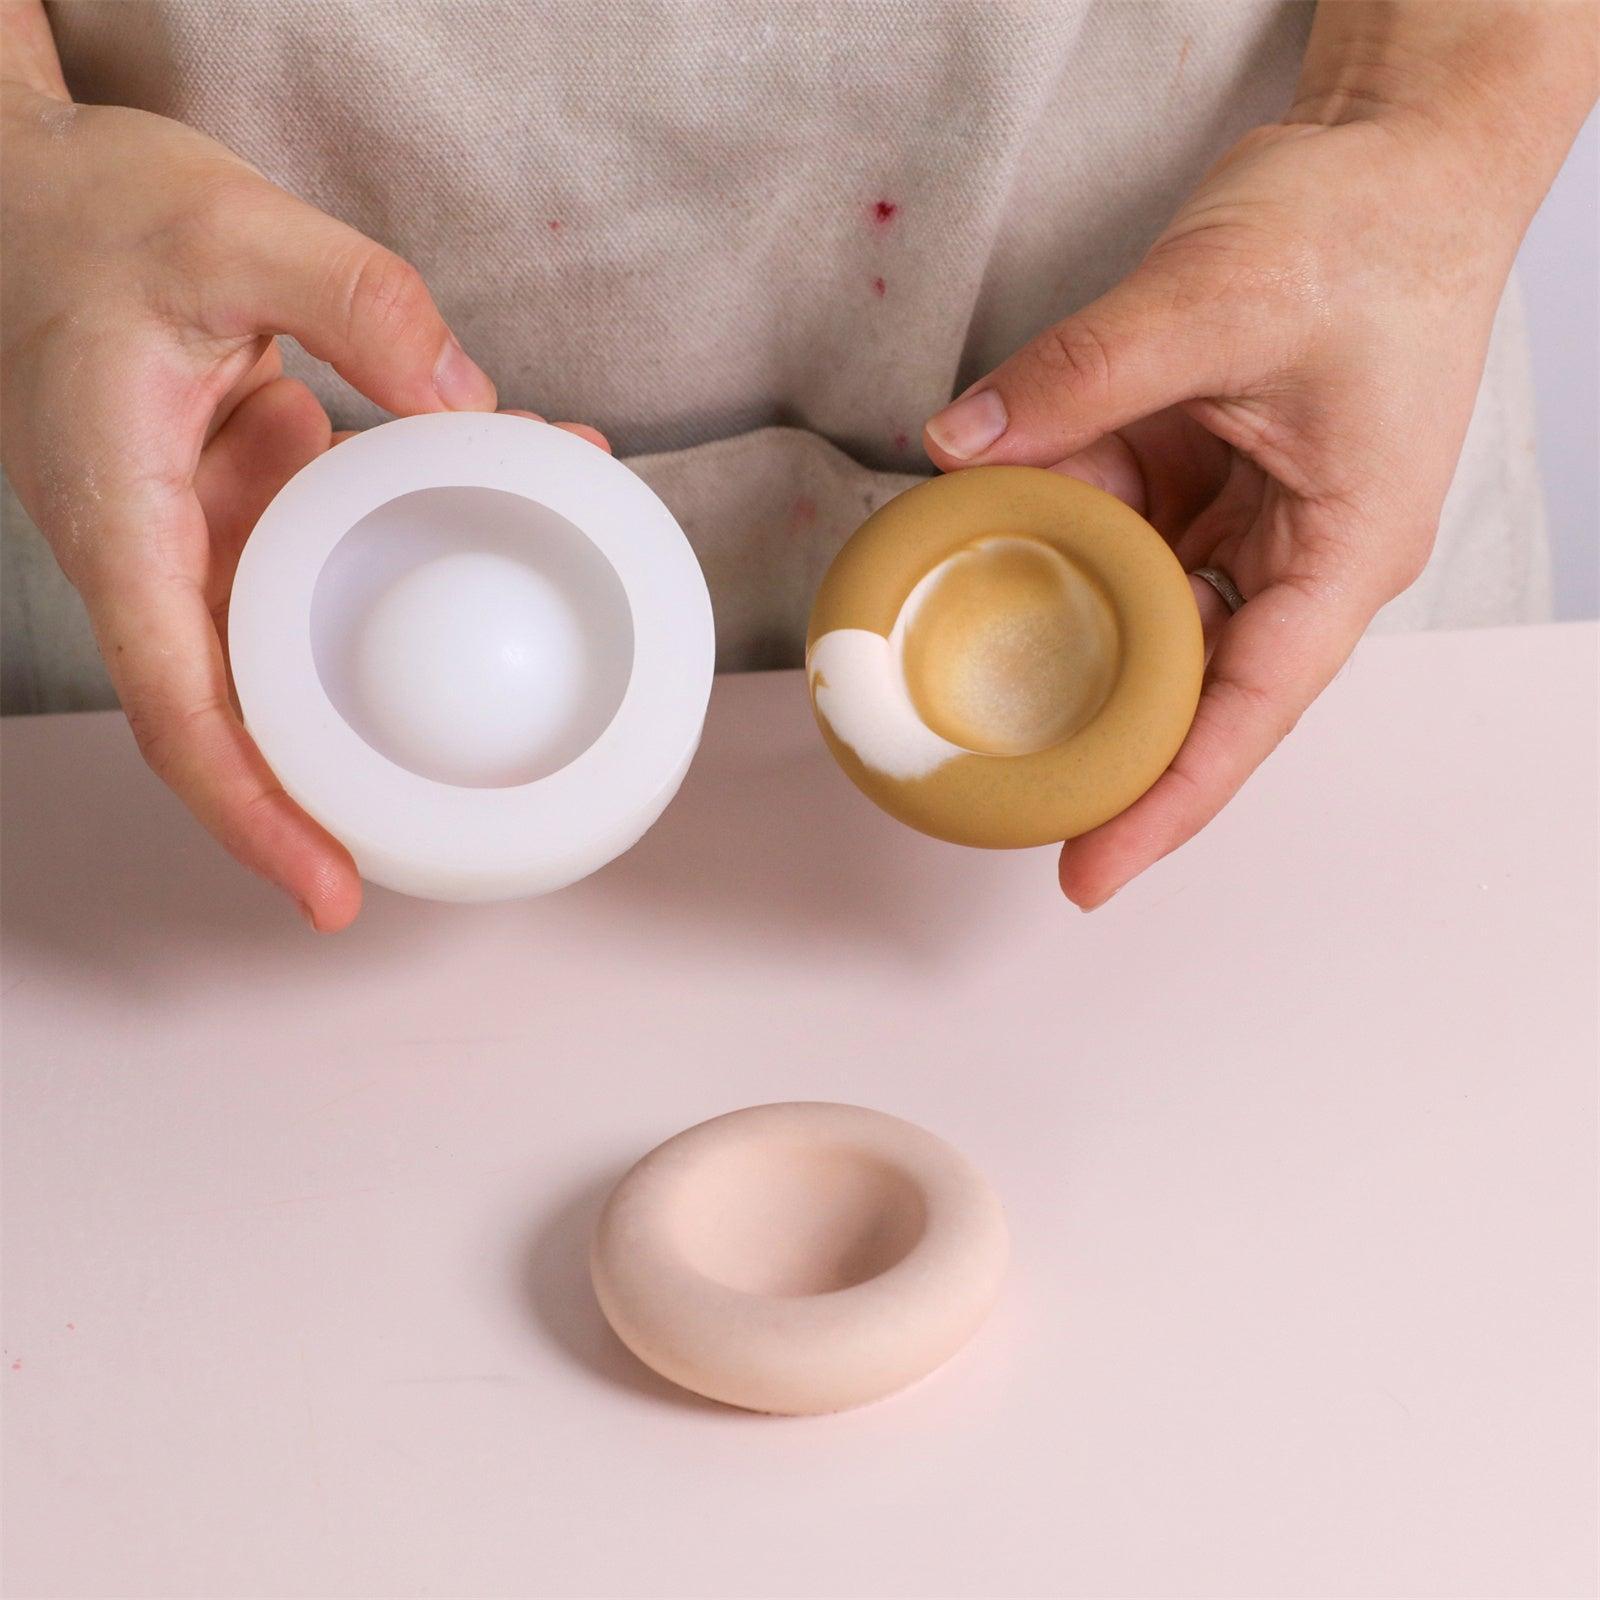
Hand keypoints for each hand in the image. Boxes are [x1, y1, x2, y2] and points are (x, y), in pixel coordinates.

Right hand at [0, 80, 603, 929]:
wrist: (23, 189)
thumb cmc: (85, 216)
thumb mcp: (228, 227)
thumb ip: (357, 304)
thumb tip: (474, 408)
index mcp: (120, 520)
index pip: (181, 710)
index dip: (254, 812)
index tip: (328, 890)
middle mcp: (157, 550)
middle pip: (245, 716)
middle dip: (339, 789)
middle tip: (452, 835)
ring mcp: (203, 533)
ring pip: (300, 644)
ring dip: (405, 658)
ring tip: (526, 654)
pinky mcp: (245, 499)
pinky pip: (329, 561)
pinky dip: (411, 550)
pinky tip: (506, 502)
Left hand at [924, 10, 1593, 906]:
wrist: (1399, 157)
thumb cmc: (1368, 231)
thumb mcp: (1216, 298)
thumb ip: (1081, 375)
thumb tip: (961, 446)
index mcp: (1343, 549)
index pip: (1247, 711)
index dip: (1167, 802)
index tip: (1090, 869)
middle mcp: (1300, 557)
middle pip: (1194, 691)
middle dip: (1103, 747)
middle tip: (1000, 797)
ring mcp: (1252, 522)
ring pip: (1148, 615)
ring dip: (1066, 631)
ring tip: (972, 681)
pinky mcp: (1209, 480)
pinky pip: (1126, 536)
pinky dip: (1062, 541)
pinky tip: (997, 542)